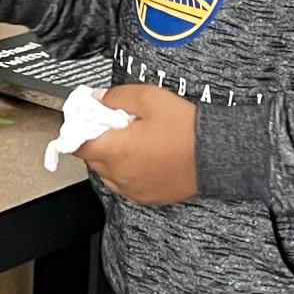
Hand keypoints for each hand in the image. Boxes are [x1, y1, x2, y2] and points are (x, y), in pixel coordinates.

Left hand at [84, 85, 197, 204]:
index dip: (79, 130)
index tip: (87, 120)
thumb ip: (117, 96)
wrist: (215, 155)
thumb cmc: (186, 129)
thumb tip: (98, 99)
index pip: (78, 145)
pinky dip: (127, 171)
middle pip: (93, 158)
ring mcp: (133, 189)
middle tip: (115, 125)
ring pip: (108, 173)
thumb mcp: (150, 98)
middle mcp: (120, 174)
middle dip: (98, 140)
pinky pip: (125, 184)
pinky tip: (144, 156)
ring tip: (133, 141)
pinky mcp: (146, 197)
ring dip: (112, 157)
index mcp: (116, 150)